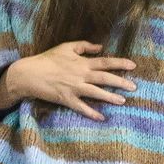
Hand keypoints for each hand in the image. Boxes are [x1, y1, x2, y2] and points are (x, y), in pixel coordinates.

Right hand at [1, 41, 136, 119]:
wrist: (29, 73)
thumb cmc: (47, 59)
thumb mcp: (66, 47)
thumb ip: (84, 46)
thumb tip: (100, 47)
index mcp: (82, 62)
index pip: (105, 62)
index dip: (120, 63)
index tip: (133, 66)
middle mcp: (81, 75)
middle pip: (104, 78)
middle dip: (120, 82)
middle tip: (134, 87)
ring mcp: (74, 88)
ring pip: (96, 93)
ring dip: (110, 97)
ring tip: (123, 101)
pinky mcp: (66, 99)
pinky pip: (81, 107)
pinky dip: (91, 113)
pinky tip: (102, 117)